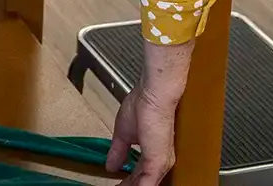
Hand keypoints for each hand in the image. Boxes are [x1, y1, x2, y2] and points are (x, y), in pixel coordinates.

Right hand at [107, 41, 191, 185]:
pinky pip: (147, 183)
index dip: (127, 182)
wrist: (153, 95)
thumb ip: (118, 151)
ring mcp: (161, 163)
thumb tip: (111, 164)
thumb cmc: (144, 105)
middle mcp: (161, 161)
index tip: (116, 185)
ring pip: (146, 184)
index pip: (139, 176)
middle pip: (143, 183)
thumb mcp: (124, 133)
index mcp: (153, 155)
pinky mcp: (158, 162)